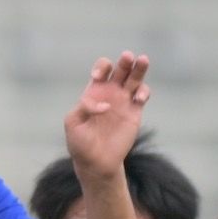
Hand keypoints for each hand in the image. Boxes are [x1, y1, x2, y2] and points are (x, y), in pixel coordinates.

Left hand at [62, 51, 151, 176]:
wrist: (95, 162)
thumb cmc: (80, 142)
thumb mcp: (73, 123)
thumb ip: (84, 108)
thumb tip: (105, 105)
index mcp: (94, 92)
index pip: (101, 70)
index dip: (101, 68)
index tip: (97, 78)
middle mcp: (110, 93)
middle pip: (121, 69)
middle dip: (124, 62)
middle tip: (127, 56)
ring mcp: (124, 102)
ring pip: (135, 78)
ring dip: (139, 68)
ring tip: (142, 60)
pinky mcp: (135, 112)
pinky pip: (142, 95)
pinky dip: (144, 92)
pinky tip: (139, 96)